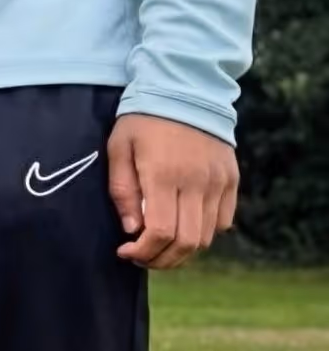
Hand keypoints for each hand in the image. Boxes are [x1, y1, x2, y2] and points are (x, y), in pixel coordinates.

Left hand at [109, 112, 236, 269]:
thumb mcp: (119, 149)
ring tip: (159, 246)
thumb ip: (123, 191)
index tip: (125, 250)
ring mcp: (219, 182)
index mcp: (164, 175)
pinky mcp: (231, 179)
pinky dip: (203, 232)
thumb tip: (132, 229)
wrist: (185, 90)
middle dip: (162, 259)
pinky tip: (182, 225)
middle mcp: (197, 182)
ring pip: (206, 236)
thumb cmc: (142, 120)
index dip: (143, 251)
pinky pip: (223, 220)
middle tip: (141, 257)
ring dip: (182, 250)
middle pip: (187, 242)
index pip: (161, 232)